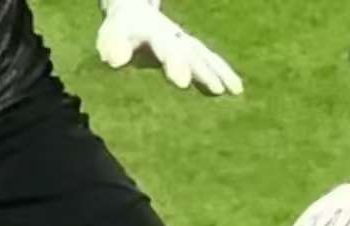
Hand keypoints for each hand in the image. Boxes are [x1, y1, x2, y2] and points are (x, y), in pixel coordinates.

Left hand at [97, 0, 242, 95]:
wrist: (136, 10)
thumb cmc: (121, 28)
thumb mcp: (113, 33)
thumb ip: (113, 44)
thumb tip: (112, 60)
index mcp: (153, 32)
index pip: (165, 48)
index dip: (175, 64)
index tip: (183, 83)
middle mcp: (174, 36)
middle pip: (190, 53)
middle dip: (202, 72)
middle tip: (215, 89)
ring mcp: (186, 43)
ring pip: (204, 58)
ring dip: (218, 74)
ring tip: (233, 90)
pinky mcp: (193, 51)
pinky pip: (211, 62)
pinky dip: (224, 74)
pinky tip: (236, 90)